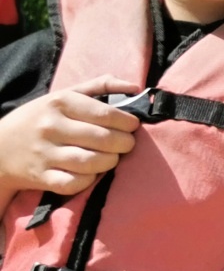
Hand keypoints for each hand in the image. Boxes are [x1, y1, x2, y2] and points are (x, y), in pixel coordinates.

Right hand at [0, 75, 141, 197]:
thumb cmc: (41, 118)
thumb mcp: (64, 95)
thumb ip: (100, 87)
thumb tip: (136, 87)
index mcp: (59, 102)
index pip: (106, 114)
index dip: (128, 122)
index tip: (132, 126)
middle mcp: (51, 126)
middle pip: (104, 139)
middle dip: (125, 143)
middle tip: (126, 143)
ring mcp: (45, 153)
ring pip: (93, 162)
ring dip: (111, 161)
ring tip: (112, 157)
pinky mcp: (41, 176)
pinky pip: (75, 183)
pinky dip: (89, 180)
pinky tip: (91, 172)